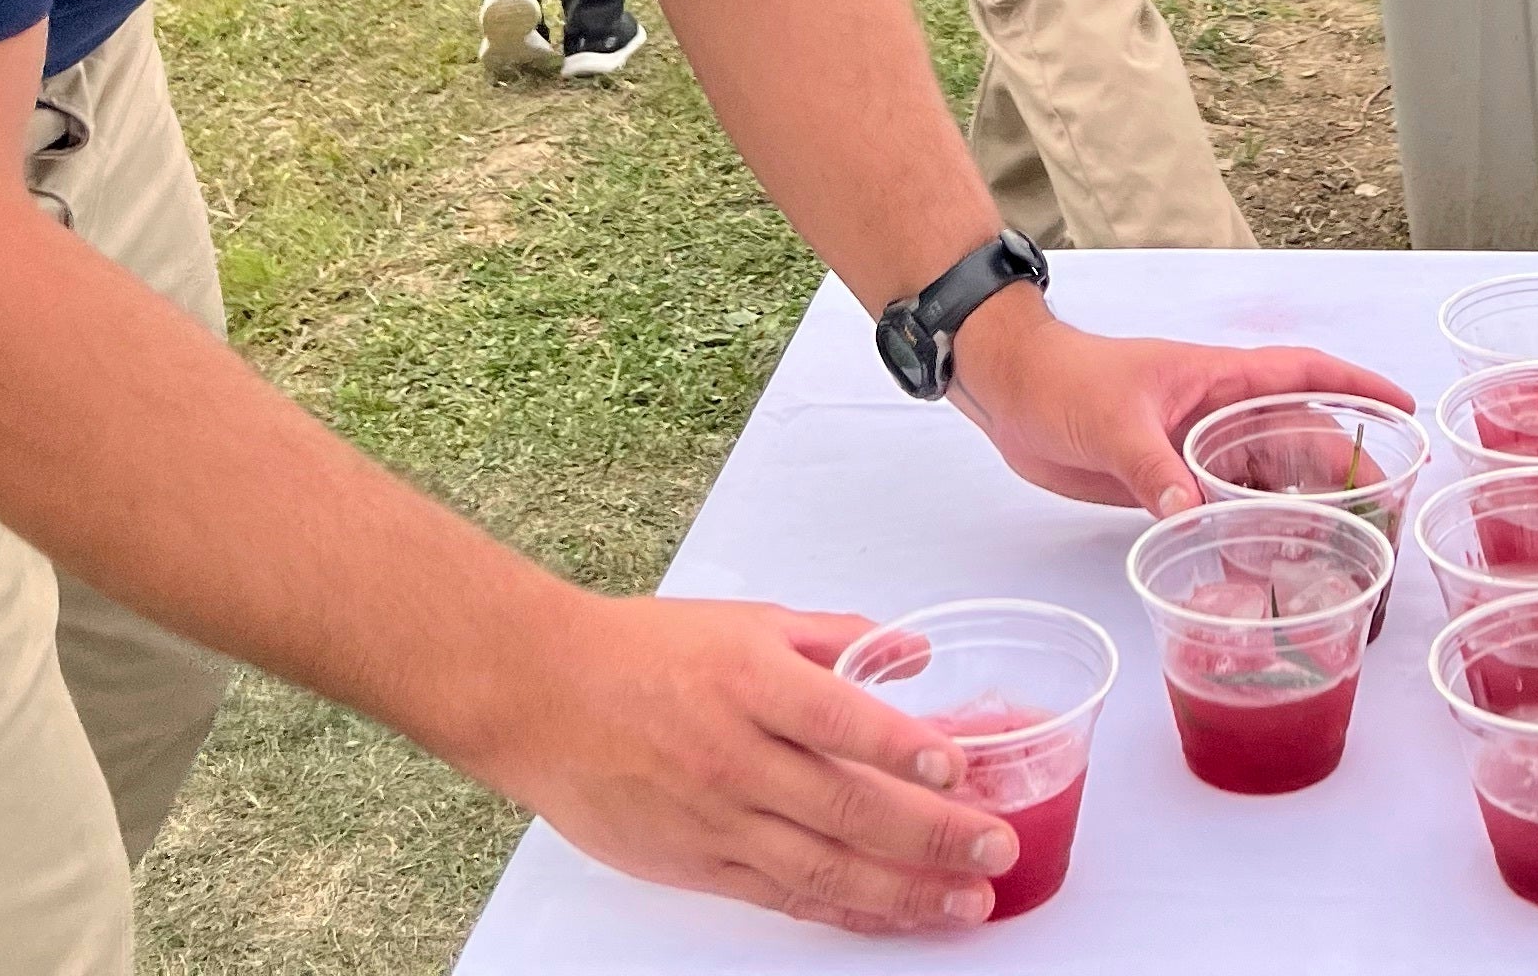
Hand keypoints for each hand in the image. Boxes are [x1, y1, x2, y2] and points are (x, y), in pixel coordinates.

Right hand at [513, 591, 1024, 934]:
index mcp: (750, 681)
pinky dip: (845, 911)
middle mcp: (735, 755)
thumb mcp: (747, 620)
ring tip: (967, 904)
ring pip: (824, 868)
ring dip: (904, 892)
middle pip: (847, 806)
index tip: (961, 766)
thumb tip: (912, 652)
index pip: (841, 719)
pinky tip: (892, 916)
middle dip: (932, 835)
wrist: (541, 697)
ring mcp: (716, 819)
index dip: (904, 747)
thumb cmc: (642, 652)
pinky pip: (784, 896)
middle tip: (996, 848)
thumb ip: (835, 635)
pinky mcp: (697, 865)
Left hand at [950, 291, 1408, 515]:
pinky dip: (1248, 529)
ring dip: (1299, 506)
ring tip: (1342, 550)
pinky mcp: (1168, 478)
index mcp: (1218, 379)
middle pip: (1297, 437)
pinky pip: (1224, 503)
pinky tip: (1266, 565)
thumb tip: (1194, 516)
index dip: (1357, 385)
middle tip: (1383, 516)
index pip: (1304, 373)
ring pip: (1264, 476)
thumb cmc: (1065, 384)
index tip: (1404, 406)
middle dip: (1341, 469)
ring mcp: (1195, 446)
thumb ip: (1153, 468)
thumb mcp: (1113, 422)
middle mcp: (1218, 413)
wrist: (1010, 394)